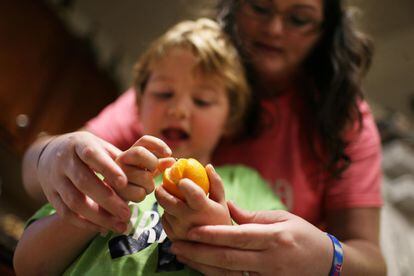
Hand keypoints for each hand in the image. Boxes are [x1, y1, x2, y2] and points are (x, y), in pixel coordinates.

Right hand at [37, 132, 169, 232]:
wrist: (50, 154)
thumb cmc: (88, 151)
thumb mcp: (104, 147)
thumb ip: (131, 156)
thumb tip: (169, 161)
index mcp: (81, 145)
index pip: (93, 155)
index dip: (108, 169)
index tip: (124, 182)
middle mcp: (65, 161)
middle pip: (84, 181)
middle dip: (107, 199)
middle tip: (128, 213)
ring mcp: (55, 179)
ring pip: (74, 201)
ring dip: (97, 216)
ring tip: (120, 225)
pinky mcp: (50, 195)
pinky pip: (65, 213)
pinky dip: (84, 223)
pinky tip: (102, 229)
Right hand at [115, 135, 174, 201]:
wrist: (113, 199)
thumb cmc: (134, 183)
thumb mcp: (146, 170)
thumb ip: (159, 164)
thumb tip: (172, 161)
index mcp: (130, 153)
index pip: (144, 141)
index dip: (158, 144)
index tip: (169, 153)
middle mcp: (121, 159)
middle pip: (140, 153)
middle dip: (152, 164)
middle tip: (150, 173)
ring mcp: (116, 174)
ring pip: (144, 176)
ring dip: (149, 185)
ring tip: (142, 188)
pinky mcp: (116, 189)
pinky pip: (139, 192)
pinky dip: (142, 196)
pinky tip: (135, 195)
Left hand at [155, 165, 231, 240]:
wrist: (218, 249)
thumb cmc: (220, 221)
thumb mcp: (222, 202)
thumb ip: (215, 183)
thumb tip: (208, 166)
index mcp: (204, 209)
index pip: (192, 193)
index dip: (183, 183)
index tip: (180, 178)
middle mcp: (189, 220)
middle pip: (166, 200)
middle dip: (162, 190)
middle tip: (163, 185)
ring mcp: (179, 230)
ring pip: (164, 209)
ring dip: (166, 202)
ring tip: (174, 200)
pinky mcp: (173, 238)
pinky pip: (164, 220)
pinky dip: (167, 214)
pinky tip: (176, 213)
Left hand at [170, 202, 332, 275]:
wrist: (328, 264)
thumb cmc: (304, 235)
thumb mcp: (282, 218)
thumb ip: (252, 216)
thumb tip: (225, 207)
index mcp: (275, 238)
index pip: (239, 237)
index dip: (214, 235)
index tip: (191, 230)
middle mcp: (270, 260)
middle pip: (229, 258)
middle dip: (199, 252)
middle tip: (176, 244)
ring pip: (229, 274)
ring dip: (202, 265)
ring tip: (182, 255)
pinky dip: (216, 275)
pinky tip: (200, 267)